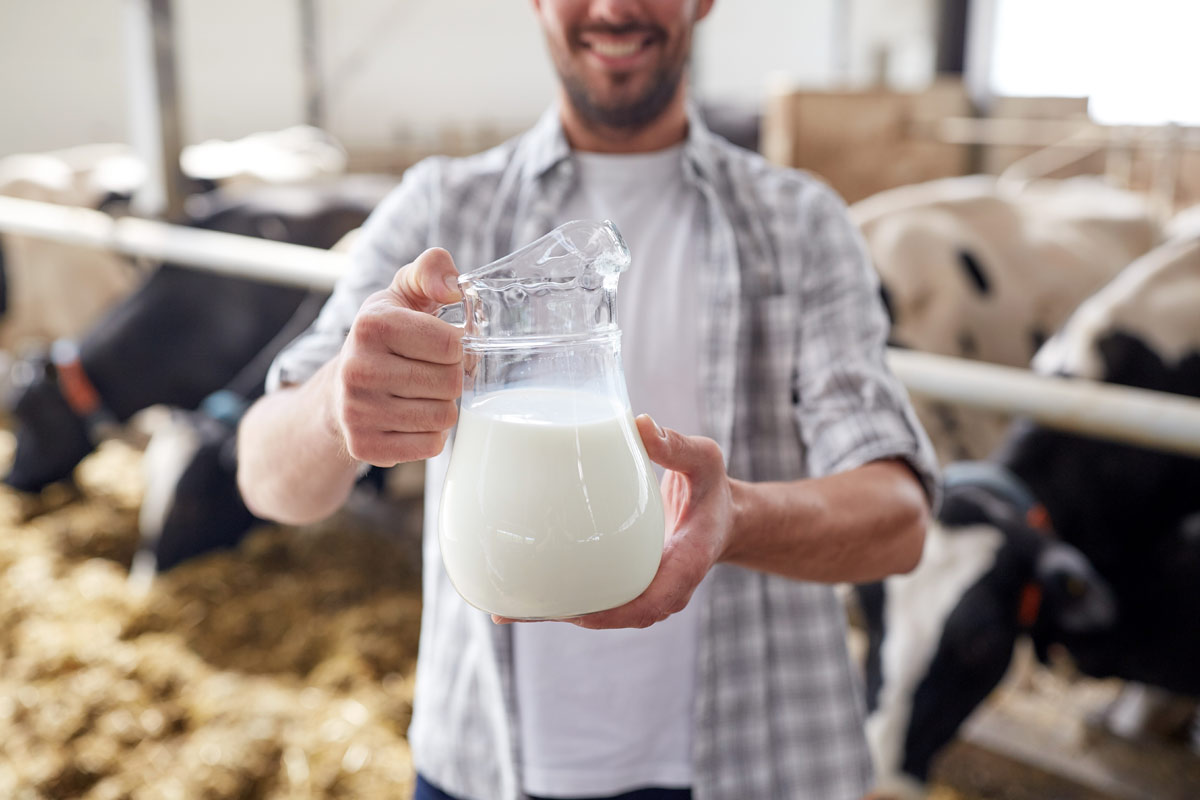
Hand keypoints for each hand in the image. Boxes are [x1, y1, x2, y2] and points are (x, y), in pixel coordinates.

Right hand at [331, 248, 463, 465]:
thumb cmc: (384, 338)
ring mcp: (356, 411)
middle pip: (451, 383)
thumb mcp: (403, 293)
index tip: (442, 346)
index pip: (452, 346)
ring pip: (443, 416)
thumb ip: (431, 271)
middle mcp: (357, 368)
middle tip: (431, 372)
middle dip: (451, 377)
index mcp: (372, 325)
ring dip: (442, 406)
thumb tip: (452, 288)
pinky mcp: (363, 446)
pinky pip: (430, 445)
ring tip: (420, 394)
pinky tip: (411, 418)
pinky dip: (430, 434)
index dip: (457, 348)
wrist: (338, 389)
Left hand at [494, 415, 734, 628]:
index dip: (610, 611)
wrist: (721, 518)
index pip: (649, 603)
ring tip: (504, 606)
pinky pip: (595, 598)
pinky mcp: (626, 583)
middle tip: (516, 607)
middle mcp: (662, 589)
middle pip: (612, 616)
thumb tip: (639, 423)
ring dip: (554, 612)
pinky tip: (518, 592)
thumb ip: (677, 447)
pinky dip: (560, 597)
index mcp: (685, 566)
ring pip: (598, 613)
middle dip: (565, 615)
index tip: (572, 609)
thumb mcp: (706, 462)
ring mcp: (642, 591)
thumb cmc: (712, 490)